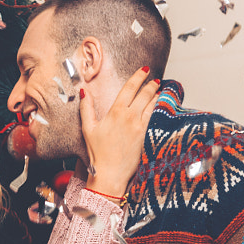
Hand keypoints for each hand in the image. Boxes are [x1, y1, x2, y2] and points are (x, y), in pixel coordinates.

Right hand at [81, 68, 158, 198]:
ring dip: (157, 95)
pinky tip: (160, 107)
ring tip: (159, 91)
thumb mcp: (88, 129)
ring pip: (153, 104)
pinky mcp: (147, 136)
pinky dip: (159, 109)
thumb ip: (86, 108)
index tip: (144, 70)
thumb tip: (83, 92)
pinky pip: (156, 117)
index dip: (139, 76)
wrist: (110, 174)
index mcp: (116, 112)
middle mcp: (130, 117)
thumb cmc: (98, 154)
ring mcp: (141, 127)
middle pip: (145, 94)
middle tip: (155, 80)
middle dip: (151, 84)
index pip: (130, 88)